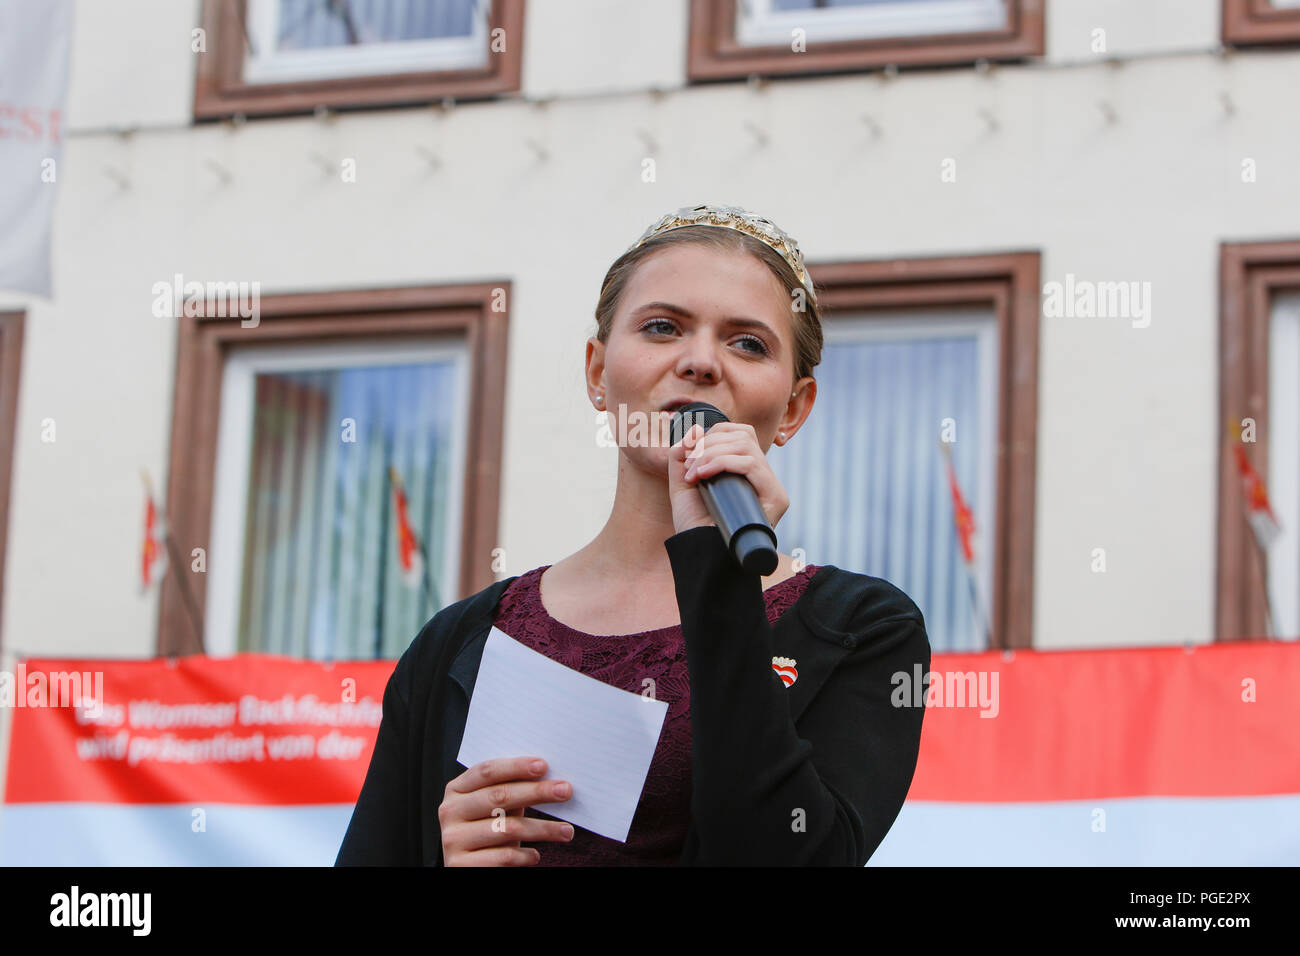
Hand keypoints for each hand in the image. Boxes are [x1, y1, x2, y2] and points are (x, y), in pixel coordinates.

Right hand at [439, 756, 574, 865]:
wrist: (471, 867)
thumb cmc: (489, 829)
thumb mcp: (495, 808)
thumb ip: (511, 789)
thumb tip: (549, 776)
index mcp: (456, 789)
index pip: (487, 771)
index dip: (516, 767)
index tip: (544, 766)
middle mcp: (449, 811)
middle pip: (498, 796)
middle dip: (537, 792)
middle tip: (565, 791)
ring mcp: (453, 839)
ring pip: (507, 828)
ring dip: (543, 829)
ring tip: (566, 831)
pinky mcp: (461, 865)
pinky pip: (503, 857)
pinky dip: (525, 856)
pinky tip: (535, 855)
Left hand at [668, 422, 790, 535]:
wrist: (700, 554)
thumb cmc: (694, 524)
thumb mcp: (683, 482)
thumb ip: (683, 455)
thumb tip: (697, 429)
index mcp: (746, 473)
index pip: (740, 433)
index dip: (714, 434)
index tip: (689, 455)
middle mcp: (763, 478)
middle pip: (743, 436)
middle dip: (709, 444)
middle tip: (689, 466)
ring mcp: (772, 488)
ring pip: (746, 446)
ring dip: (712, 453)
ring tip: (694, 474)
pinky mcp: (777, 498)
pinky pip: (751, 464)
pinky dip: (722, 463)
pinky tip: (703, 475)